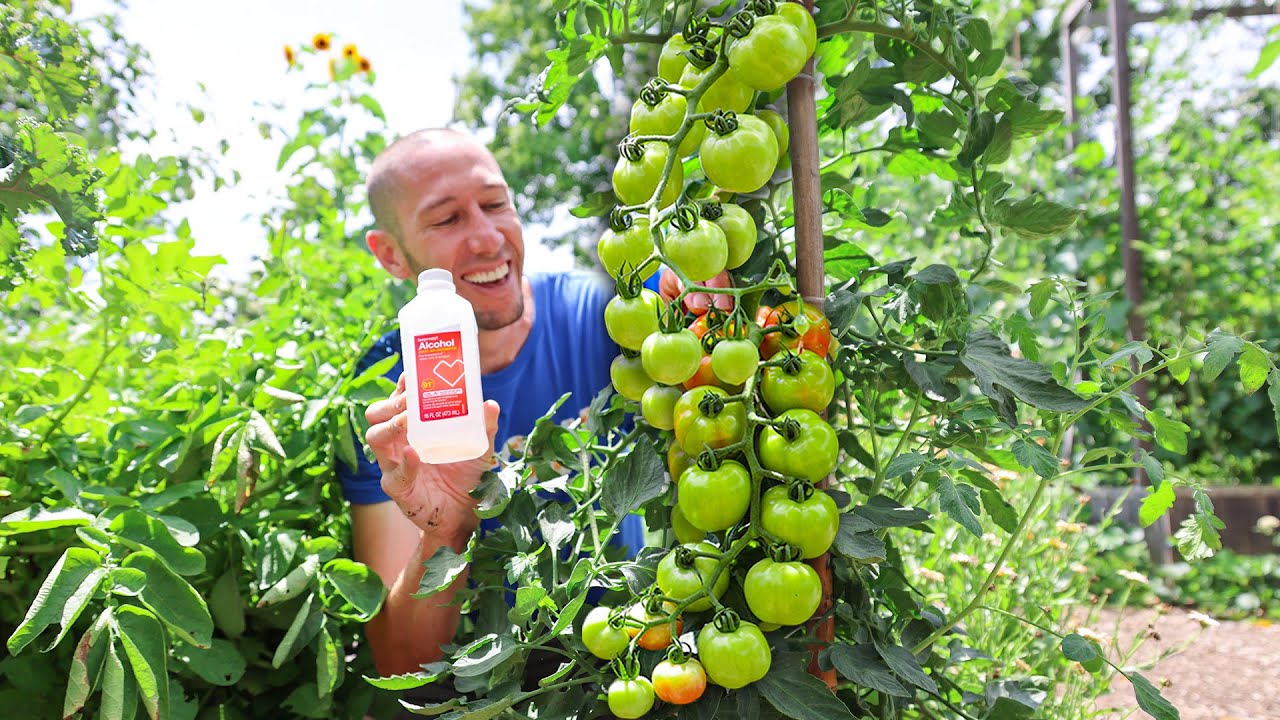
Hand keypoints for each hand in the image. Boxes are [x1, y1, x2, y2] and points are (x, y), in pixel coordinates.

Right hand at [364, 374, 500, 542]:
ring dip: (390, 426)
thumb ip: (485, 427)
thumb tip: (490, 404)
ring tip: (407, 421)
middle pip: (376, 414)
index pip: (397, 400)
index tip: (413, 375)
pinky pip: (394, 473)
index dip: (401, 386)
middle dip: (391, 403)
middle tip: (410, 400)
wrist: (464, 514)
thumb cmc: (466, 475)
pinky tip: (413, 453)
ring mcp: (394, 464)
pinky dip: (404, 462)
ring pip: (374, 438)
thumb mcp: (480, 448)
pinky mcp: (398, 488)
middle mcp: (398, 442)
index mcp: (413, 427)